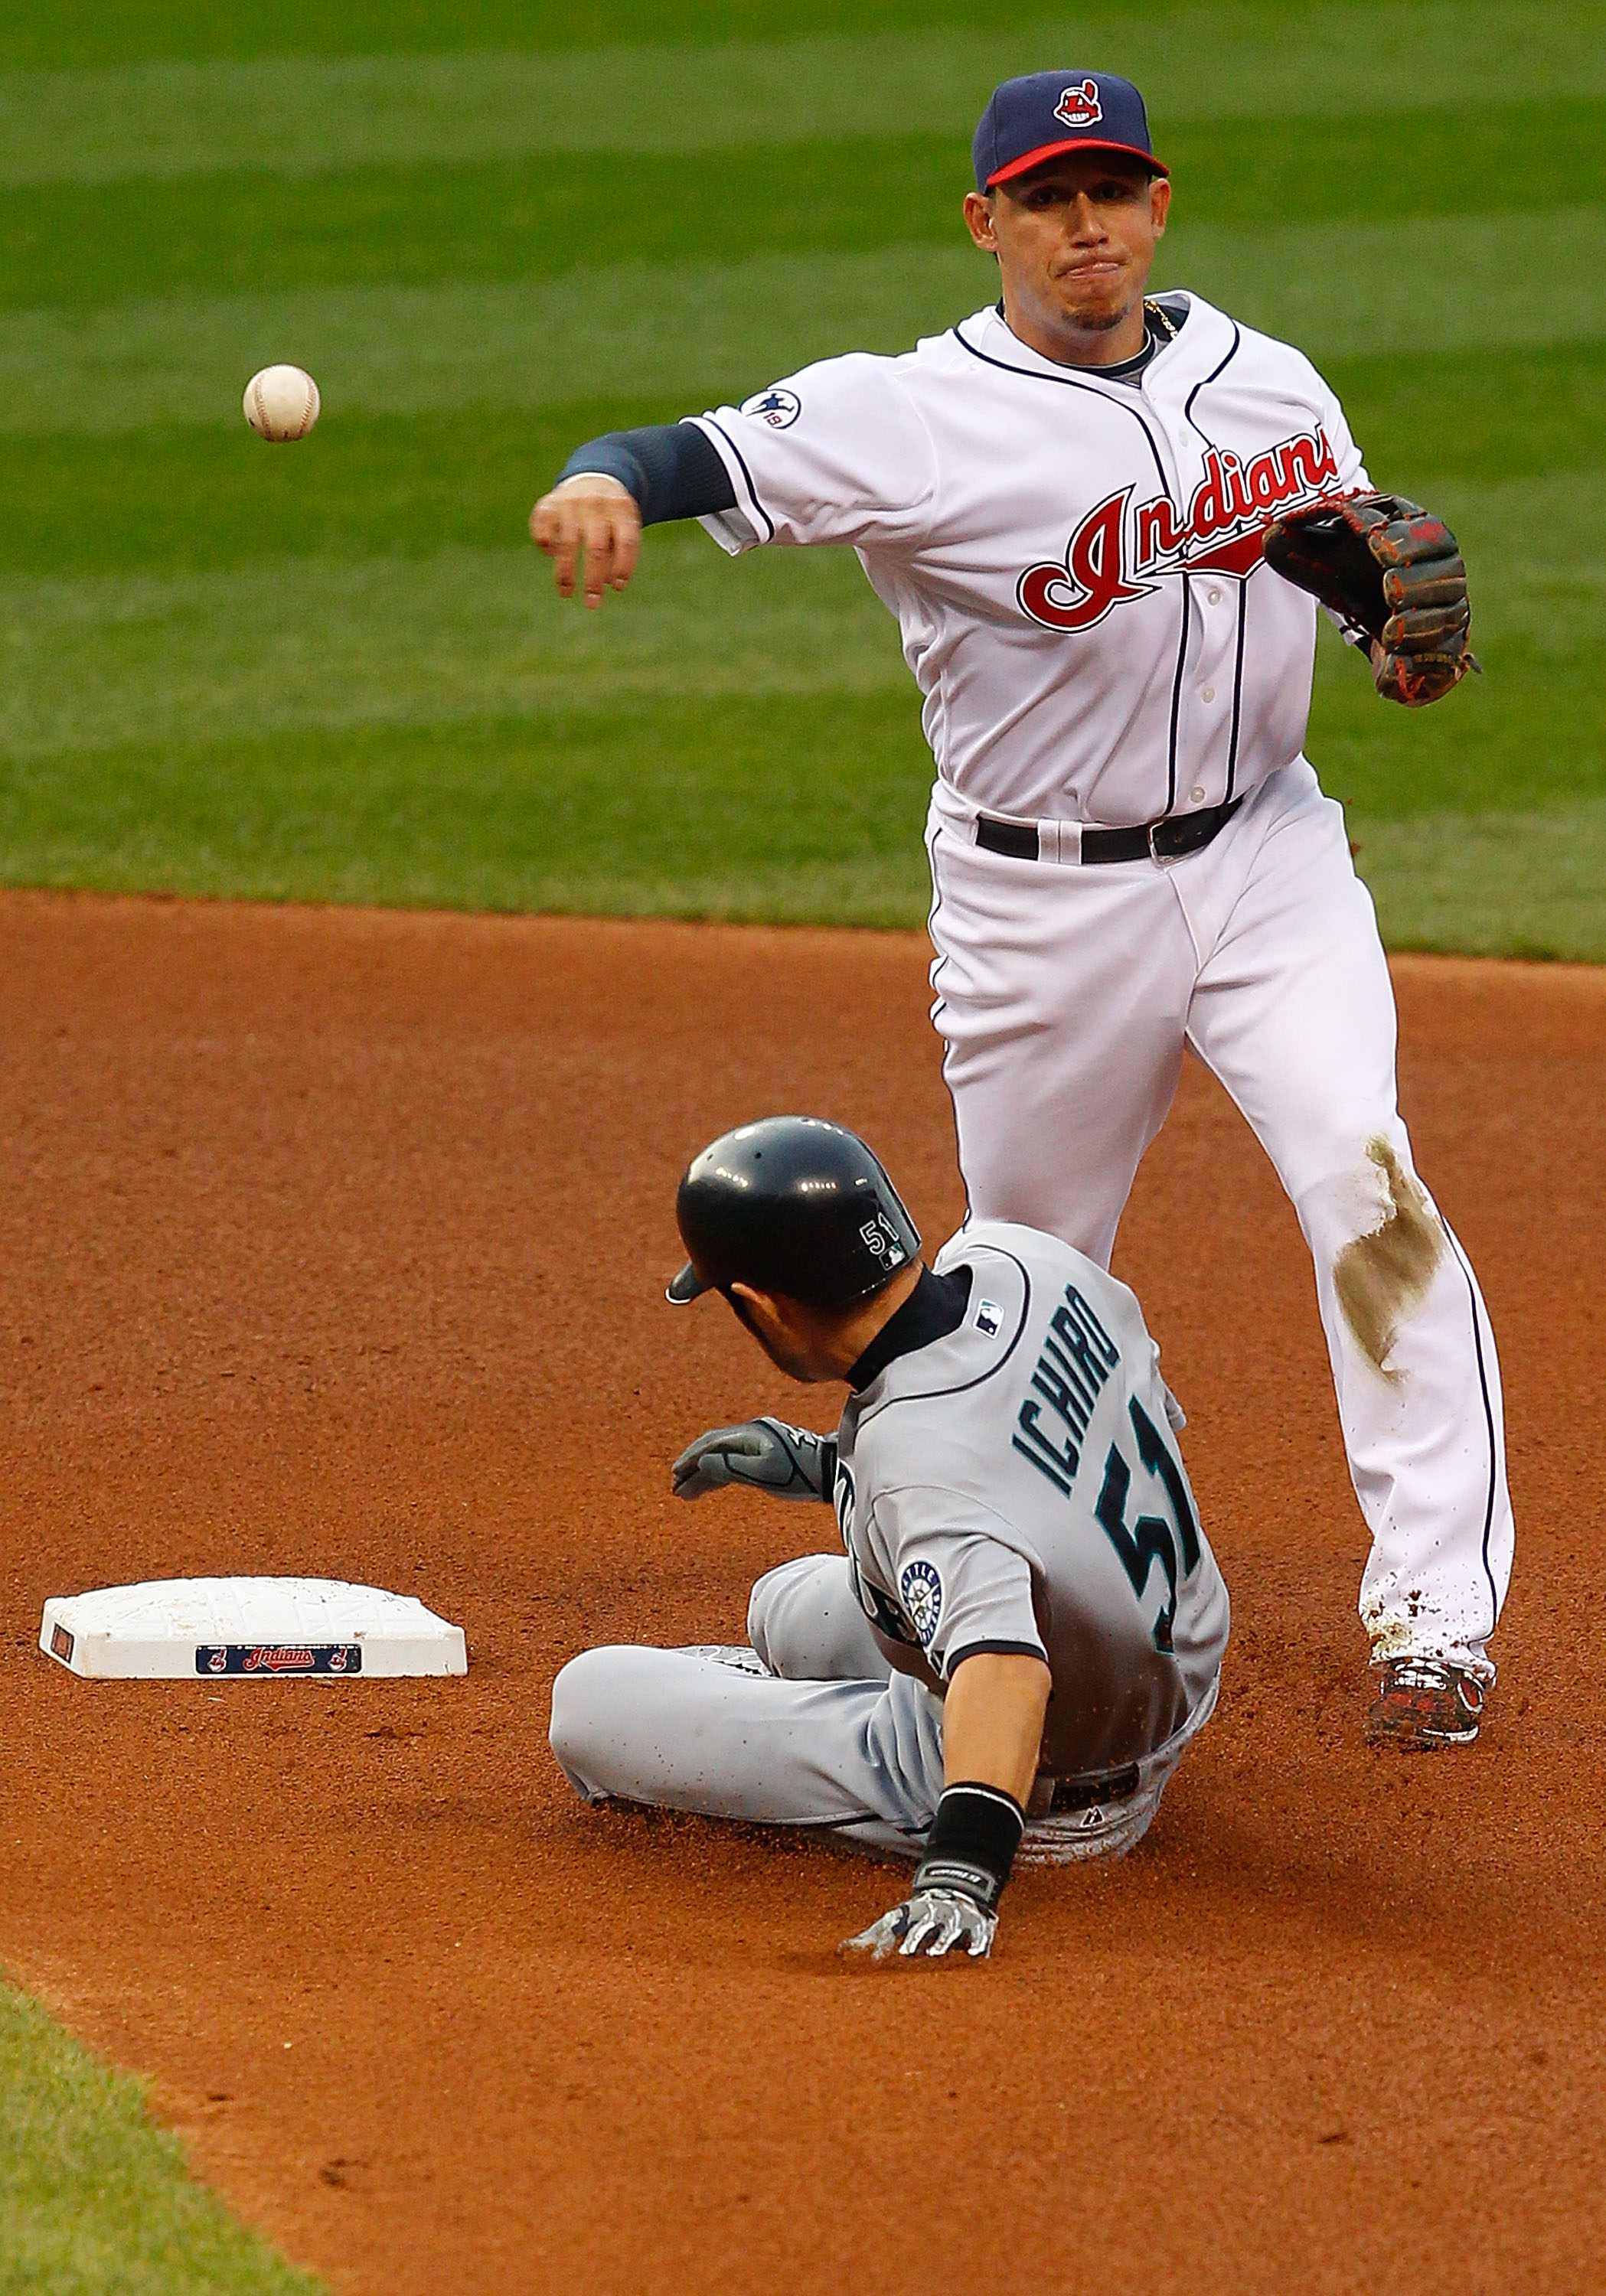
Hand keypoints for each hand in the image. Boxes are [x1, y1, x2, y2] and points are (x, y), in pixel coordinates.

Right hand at [528, 475, 641, 606]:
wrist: (592, 478)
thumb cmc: (612, 517)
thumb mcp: (624, 527)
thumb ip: (618, 553)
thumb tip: (608, 583)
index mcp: (621, 508)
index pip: (626, 541)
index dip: (623, 567)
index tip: (618, 587)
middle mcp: (595, 503)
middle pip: (597, 547)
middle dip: (594, 579)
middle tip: (592, 603)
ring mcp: (570, 502)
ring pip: (567, 542)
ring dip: (565, 573)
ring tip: (566, 593)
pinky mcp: (549, 504)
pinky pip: (542, 526)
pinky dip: (545, 543)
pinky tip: (549, 552)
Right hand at [671, 1419, 835, 1500]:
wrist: (832, 1471)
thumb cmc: (802, 1473)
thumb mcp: (766, 1473)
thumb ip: (733, 1468)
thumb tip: (703, 1464)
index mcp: (751, 1434)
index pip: (712, 1444)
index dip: (691, 1459)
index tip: (675, 1473)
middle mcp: (752, 1435)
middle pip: (714, 1449)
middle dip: (693, 1467)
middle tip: (676, 1486)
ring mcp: (759, 1446)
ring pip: (723, 1458)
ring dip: (704, 1474)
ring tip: (686, 1492)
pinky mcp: (765, 1458)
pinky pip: (735, 1464)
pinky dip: (719, 1475)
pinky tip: (709, 1485)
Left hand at [841, 1886, 996, 1961]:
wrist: (957, 1892)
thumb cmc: (918, 1915)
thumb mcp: (897, 1919)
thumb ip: (874, 1936)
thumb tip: (841, 1950)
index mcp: (914, 1914)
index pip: (902, 1925)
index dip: (893, 1939)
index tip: (885, 1956)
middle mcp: (935, 1915)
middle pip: (924, 1926)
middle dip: (915, 1938)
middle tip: (905, 1953)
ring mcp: (957, 1920)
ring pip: (949, 1930)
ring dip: (942, 1940)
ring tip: (935, 1953)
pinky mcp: (978, 1927)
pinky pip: (980, 1936)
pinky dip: (978, 1944)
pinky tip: (974, 1955)